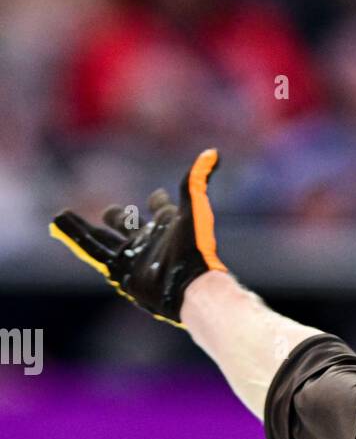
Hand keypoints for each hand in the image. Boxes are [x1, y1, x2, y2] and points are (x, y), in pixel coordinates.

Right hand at [49, 148, 226, 326]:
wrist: (190, 287)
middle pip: (126, 224)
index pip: (159, 208)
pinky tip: (58, 226)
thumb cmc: (194, 249)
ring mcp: (133, 257)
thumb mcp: (194, 210)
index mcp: (166, 225)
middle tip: (110, 211)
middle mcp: (148, 241)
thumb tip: (213, 152)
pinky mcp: (121, 271)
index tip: (157, 198)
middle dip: (118, 217)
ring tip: (63, 215)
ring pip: (103, 238)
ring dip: (83, 227)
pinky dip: (75, 238)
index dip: (158, 202)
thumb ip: (196, 181)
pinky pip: (94, 252)